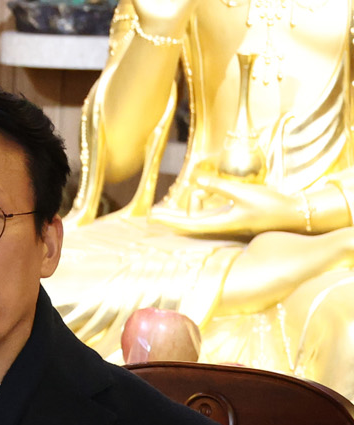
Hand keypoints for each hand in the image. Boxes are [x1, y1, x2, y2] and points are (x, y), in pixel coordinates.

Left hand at [151, 173, 307, 237]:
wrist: (292, 214)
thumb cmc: (269, 204)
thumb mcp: (243, 192)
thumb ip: (218, 186)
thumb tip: (196, 181)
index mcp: (220, 224)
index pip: (187, 224)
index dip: (169, 220)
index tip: (153, 216)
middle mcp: (219, 227)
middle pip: (188, 222)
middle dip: (170, 217)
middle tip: (150, 213)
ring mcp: (225, 223)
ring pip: (198, 216)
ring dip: (188, 206)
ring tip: (175, 204)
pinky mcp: (231, 218)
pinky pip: (208, 213)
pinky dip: (201, 204)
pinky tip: (199, 194)